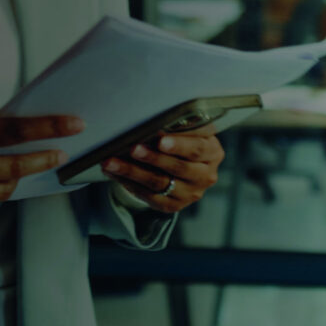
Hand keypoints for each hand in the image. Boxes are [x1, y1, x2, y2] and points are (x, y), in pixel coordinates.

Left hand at [103, 126, 222, 213]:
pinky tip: (114, 173)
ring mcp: (189, 193)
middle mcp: (205, 176)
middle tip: (133, 148)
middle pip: (178, 168)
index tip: (160, 140)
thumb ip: (180, 126)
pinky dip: (128, 183)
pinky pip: (149, 196)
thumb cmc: (184, 141)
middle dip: (153, 158)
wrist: (182, 167)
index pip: (197, 149)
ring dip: (132, 171)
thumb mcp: (189, 131)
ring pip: (159, 182)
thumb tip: (154, 120)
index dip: (179, 145)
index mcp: (212, 153)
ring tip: (113, 161)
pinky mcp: (173, 205)